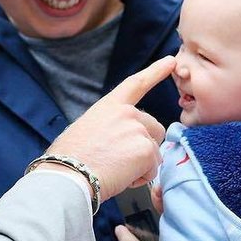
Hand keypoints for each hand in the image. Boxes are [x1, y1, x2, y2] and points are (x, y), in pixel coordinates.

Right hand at [47, 56, 173, 198]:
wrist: (68, 175)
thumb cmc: (70, 159)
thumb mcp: (86, 130)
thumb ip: (110, 127)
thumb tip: (120, 142)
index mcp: (110, 106)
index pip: (136, 84)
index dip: (155, 71)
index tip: (171, 62)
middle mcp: (127, 113)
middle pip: (154, 129)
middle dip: (144, 147)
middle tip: (119, 161)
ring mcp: (138, 130)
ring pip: (154, 152)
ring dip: (141, 165)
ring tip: (116, 170)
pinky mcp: (146, 150)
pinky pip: (153, 169)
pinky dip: (140, 178)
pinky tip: (120, 177)